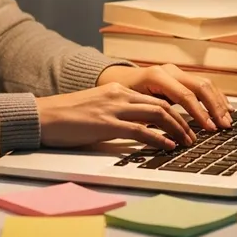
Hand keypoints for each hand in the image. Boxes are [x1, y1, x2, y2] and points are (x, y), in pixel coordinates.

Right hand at [35, 83, 195, 149]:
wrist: (44, 116)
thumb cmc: (67, 116)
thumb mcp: (97, 109)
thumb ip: (118, 114)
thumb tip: (139, 129)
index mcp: (117, 90)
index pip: (155, 99)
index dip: (175, 113)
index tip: (186, 126)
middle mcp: (119, 95)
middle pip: (161, 105)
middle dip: (182, 121)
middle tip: (192, 136)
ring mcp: (113, 108)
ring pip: (156, 114)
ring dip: (176, 129)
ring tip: (186, 143)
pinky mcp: (106, 123)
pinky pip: (140, 130)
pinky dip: (158, 138)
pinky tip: (167, 146)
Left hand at [96, 63, 233, 131]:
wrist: (117, 79)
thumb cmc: (124, 95)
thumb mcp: (133, 107)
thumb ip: (150, 118)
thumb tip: (167, 136)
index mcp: (157, 77)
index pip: (185, 95)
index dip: (199, 113)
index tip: (209, 128)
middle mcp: (169, 71)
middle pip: (199, 86)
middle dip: (214, 107)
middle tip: (224, 126)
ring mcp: (176, 71)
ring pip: (204, 83)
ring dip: (218, 102)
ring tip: (228, 119)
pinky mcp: (181, 76)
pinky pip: (202, 84)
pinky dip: (215, 96)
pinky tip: (225, 107)